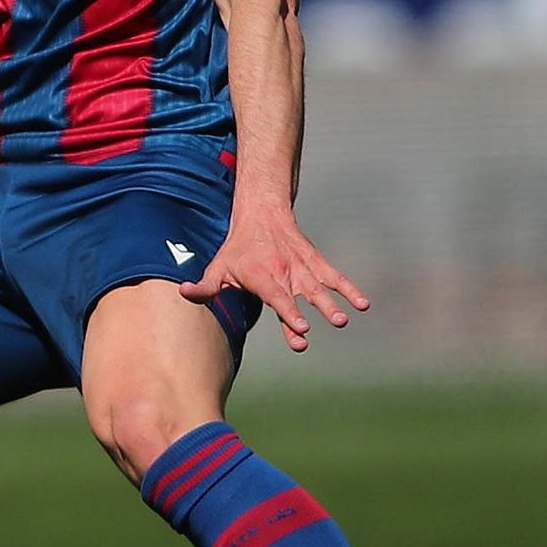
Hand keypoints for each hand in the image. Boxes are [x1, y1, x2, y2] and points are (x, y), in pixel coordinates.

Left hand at [181, 206, 369, 351]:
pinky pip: (335, 276)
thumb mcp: (219, 267)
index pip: (276, 297)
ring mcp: (302, 269)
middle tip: (315, 330)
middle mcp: (283, 272)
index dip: (289, 313)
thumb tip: (183, 293)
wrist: (262, 215)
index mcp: (260, 276)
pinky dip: (349, 288)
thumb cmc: (238, 250)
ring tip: (344, 320)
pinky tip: (363, 304)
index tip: (302, 330)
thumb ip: (205, 286)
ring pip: (318, 288)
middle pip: (297, 296)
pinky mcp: (315, 264)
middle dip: (306, 314)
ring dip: (331, 304)